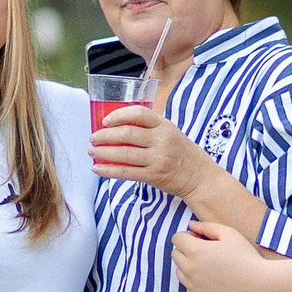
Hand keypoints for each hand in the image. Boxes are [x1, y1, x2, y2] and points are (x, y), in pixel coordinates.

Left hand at [91, 103, 208, 197]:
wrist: (199, 177)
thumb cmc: (182, 153)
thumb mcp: (171, 133)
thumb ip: (150, 128)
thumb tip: (118, 125)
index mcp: (165, 126)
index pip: (139, 113)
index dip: (118, 115)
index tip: (105, 121)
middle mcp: (162, 141)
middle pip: (127, 133)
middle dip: (105, 135)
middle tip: (93, 137)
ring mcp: (158, 159)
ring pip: (124, 153)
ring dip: (103, 152)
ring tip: (92, 151)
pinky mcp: (154, 176)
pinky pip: (126, 172)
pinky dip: (109, 170)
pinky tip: (98, 168)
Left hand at [167, 220, 270, 291]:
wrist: (258, 284)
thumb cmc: (245, 256)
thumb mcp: (229, 233)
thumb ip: (206, 226)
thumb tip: (190, 225)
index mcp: (196, 251)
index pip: (176, 239)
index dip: (188, 236)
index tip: (201, 239)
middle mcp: (190, 269)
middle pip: (175, 254)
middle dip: (186, 249)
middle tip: (206, 251)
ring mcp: (193, 286)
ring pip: (179, 271)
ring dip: (188, 265)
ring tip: (209, 265)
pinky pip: (189, 285)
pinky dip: (196, 280)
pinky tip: (213, 278)